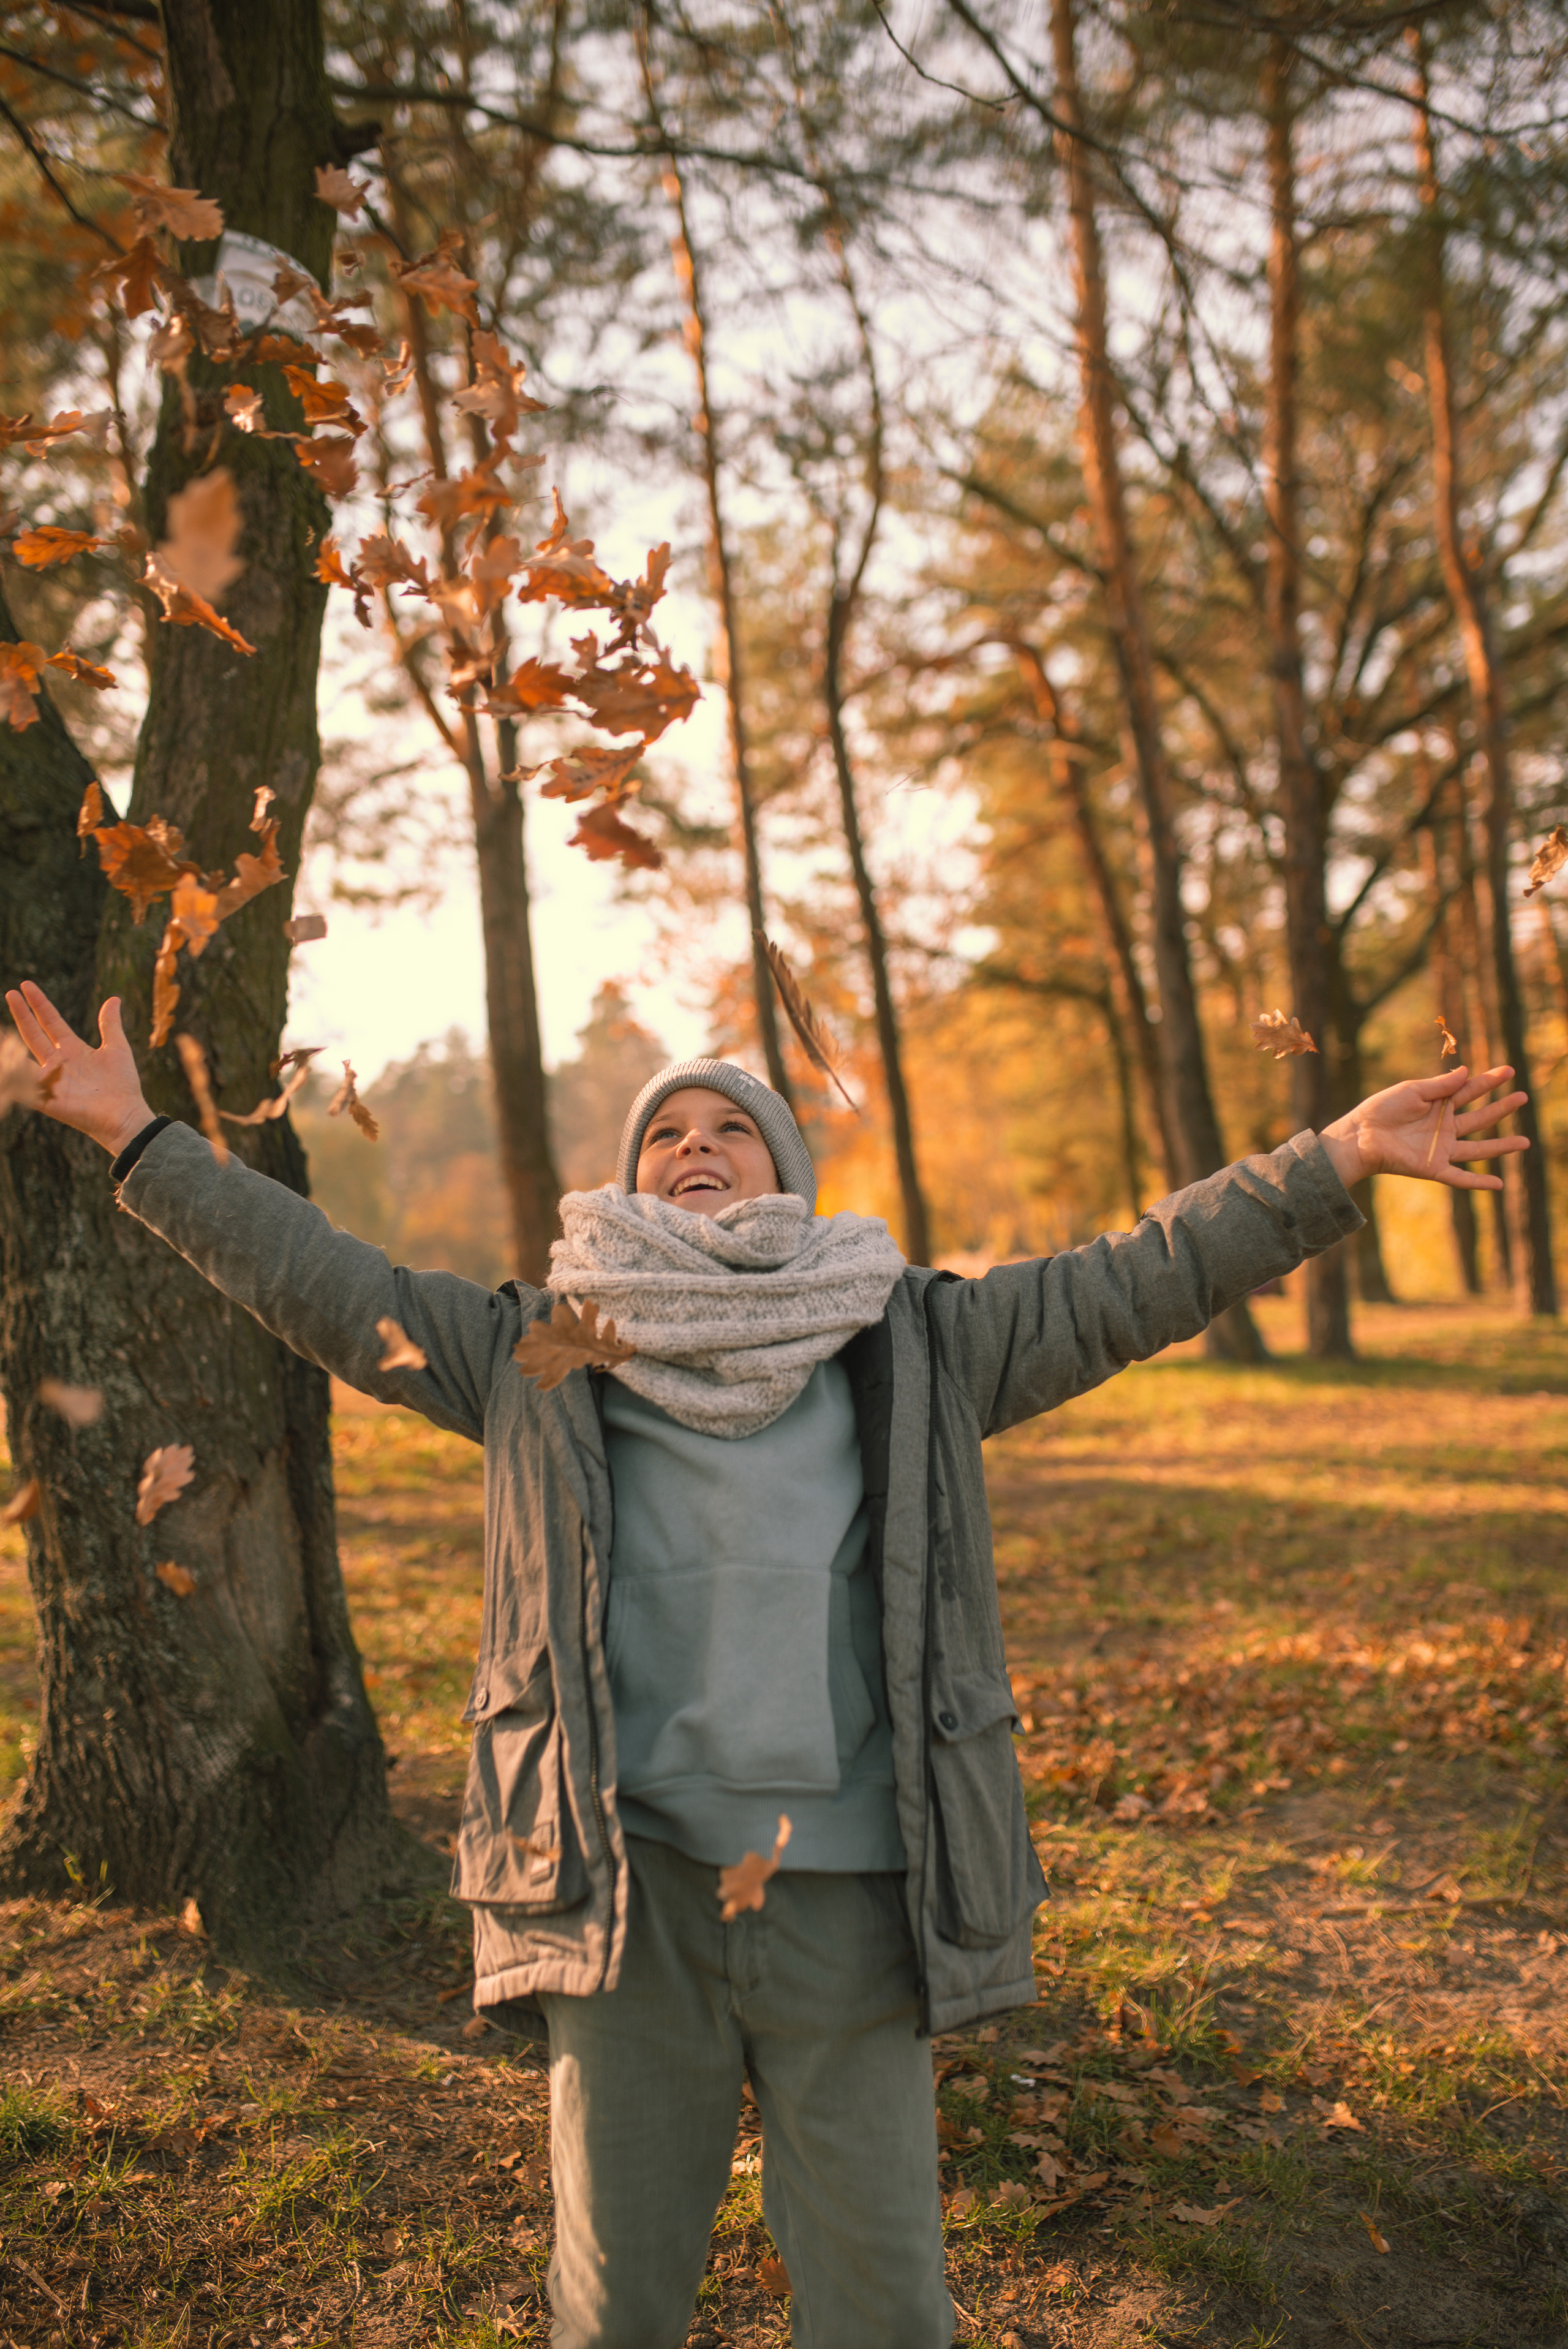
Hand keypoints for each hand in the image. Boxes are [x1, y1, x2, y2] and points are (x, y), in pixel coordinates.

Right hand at [5, 981, 154, 1156]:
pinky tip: (9, 1059)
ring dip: (13, 1041)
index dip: (39, 1004)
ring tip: (2, 1027)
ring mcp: (51, 1079)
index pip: (51, 1022)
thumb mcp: (117, 1048)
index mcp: (73, 1050)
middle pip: (34, 1034)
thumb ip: (110, 1025)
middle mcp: (58, 1062)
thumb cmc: (123, 1085)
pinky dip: (15, 1073)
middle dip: (23, 1014)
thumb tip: (114, 999)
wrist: (125, 1116)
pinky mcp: (47, 1099)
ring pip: (25, 1056)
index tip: (26, 986)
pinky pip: (25, 1084)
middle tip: (11, 993)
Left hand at [1319, 1064, 1528, 1192]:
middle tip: (1524, 1097)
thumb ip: (1440, 1085)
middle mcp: (1444, 1127)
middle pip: (1480, 1118)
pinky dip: (1478, 1182)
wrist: (1360, 1136)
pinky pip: (1460, 1177)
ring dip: (1501, 1146)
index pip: (1469, 1092)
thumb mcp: (1411, 1091)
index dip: (1489, 1081)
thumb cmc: (1381, 1110)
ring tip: (1525, 1142)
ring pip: (1479, 1148)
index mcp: (1438, 1105)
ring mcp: (1441, 1149)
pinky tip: (1499, 1184)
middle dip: (1502, 1108)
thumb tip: (1467, 1071)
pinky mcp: (1434, 1168)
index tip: (1509, 1071)